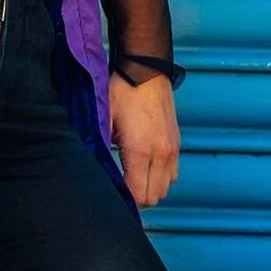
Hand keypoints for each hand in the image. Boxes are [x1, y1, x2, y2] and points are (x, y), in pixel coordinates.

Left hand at [110, 73, 180, 207]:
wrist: (146, 70)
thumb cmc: (121, 91)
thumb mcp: (102, 116)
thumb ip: (100, 143)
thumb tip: (93, 165)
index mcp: (140, 150)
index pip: (138, 194)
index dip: (124, 201)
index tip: (110, 197)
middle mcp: (161, 154)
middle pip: (153, 197)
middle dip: (136, 198)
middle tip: (117, 190)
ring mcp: (172, 150)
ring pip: (165, 188)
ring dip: (149, 189)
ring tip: (129, 179)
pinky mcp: (177, 144)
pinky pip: (173, 175)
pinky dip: (160, 178)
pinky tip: (143, 167)